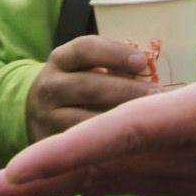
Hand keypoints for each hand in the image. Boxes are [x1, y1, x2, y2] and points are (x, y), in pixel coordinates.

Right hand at [27, 35, 164, 143]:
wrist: (34, 112)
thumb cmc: (76, 85)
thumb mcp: (85, 67)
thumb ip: (114, 67)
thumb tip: (148, 71)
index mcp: (61, 59)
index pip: (84, 49)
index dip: (114, 53)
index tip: (143, 62)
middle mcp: (49, 86)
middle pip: (88, 86)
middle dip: (127, 92)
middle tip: (160, 97)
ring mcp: (46, 117)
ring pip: (83, 120)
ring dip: (119, 121)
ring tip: (149, 122)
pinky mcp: (51, 143)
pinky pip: (80, 146)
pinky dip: (107, 145)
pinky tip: (132, 145)